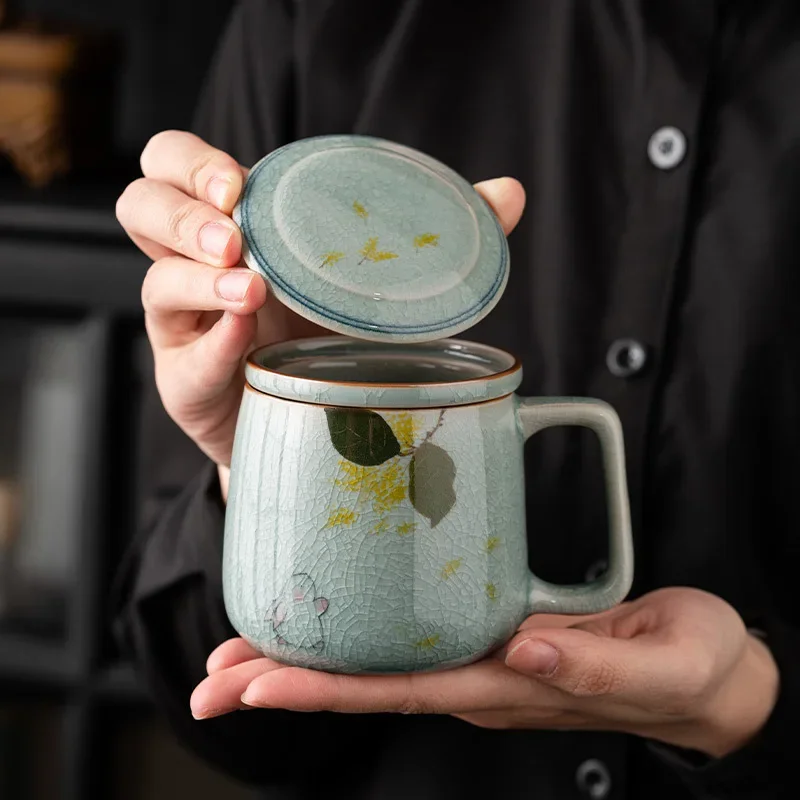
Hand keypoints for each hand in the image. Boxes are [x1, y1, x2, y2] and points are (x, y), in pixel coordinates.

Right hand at [117, 130, 525, 473]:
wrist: (319, 426)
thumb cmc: (341, 343)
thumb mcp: (381, 283)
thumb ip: (436, 235)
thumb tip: (509, 193)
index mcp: (242, 229)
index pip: (178, 167)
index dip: (192, 164)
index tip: (237, 184)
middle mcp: (200, 269)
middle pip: (141, 208)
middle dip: (180, 209)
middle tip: (234, 229)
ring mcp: (188, 326)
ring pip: (154, 281)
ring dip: (197, 274)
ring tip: (251, 285)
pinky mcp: (187, 379)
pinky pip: (183, 354)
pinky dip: (214, 341)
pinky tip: (244, 340)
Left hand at [191, 588, 777, 758]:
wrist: (708, 678)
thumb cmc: (689, 669)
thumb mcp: (660, 663)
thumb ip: (595, 664)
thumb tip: (525, 644)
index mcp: (511, 685)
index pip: (400, 690)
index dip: (324, 687)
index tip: (254, 683)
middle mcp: (483, 679)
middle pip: (370, 685)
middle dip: (287, 682)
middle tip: (213, 680)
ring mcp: (486, 662)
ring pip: (381, 665)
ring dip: (309, 661)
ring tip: (241, 656)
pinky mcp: (497, 637)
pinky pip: (413, 640)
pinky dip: (360, 635)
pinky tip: (334, 619)